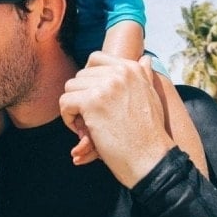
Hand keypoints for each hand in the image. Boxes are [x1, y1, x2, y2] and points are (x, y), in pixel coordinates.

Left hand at [59, 52, 172, 186]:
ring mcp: (105, 86)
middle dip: (81, 95)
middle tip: (91, 117)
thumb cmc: (150, 132)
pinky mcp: (92, 102)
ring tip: (86, 124)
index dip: (88, 78)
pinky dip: (68, 118)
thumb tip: (146, 58)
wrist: (151, 158)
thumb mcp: (151, 96)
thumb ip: (144, 75)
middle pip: (80, 75)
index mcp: (131, 68)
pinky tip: (82, 131)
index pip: (96, 59)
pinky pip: (65, 102)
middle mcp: (119, 72)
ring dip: (73, 106)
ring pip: (70, 87)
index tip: (93, 97)